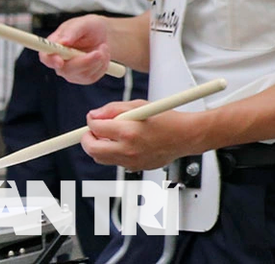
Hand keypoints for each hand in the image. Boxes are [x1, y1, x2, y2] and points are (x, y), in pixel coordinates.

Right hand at [42, 15, 114, 84]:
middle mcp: (59, 61)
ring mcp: (70, 71)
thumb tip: (63, 41)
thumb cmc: (90, 27)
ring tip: (103, 46)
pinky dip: (102, 65)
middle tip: (99, 52)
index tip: (60, 61)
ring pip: (82, 74)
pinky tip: (103, 54)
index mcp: (54, 46)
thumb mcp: (83, 23)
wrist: (104, 35)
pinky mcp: (82, 78)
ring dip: (98, 60)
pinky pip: (93, 76)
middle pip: (66, 70)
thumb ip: (72, 31)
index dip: (51, 60)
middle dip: (85, 61)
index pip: (46, 57)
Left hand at [83, 101, 202, 170]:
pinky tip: (127, 143)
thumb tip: (94, 115)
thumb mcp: (141, 105)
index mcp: (129, 131)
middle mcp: (127, 149)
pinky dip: (114, 153)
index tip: (93, 119)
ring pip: (101, 159)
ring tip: (110, 136)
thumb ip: (115, 109)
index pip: (96, 128)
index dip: (91, 122)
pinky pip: (116, 162)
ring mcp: (131, 162)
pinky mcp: (136, 168)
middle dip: (87, 139)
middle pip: (92, 149)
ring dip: (99, 147)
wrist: (187, 136)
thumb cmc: (168, 119)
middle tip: (92, 131)